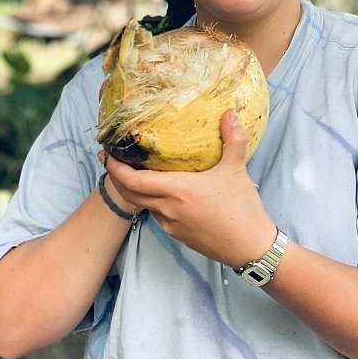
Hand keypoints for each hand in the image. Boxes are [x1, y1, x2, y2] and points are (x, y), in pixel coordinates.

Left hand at [104, 109, 275, 267]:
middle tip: (113, 158)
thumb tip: (229, 112)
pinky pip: (157, 215)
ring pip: (144, 204)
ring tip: (137, 171)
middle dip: (117, 176)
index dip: (115, 168)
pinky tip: (163, 191)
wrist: (250, 247)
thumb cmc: (242, 207)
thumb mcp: (236, 168)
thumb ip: (232, 138)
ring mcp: (170, 224)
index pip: (132, 180)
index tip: (107, 153)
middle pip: (130, 193)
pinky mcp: (177, 235)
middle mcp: (167, 208)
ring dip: (135, 189)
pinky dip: (152, 201)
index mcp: (177, 189)